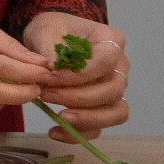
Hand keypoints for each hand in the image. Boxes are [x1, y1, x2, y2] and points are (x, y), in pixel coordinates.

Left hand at [19, 10, 130, 140]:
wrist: (51, 37)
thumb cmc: (52, 30)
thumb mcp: (45, 30)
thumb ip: (48, 48)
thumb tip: (50, 71)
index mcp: (110, 41)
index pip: (107, 61)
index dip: (81, 74)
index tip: (52, 78)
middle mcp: (119, 67)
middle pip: (114, 90)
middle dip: (80, 98)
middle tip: (47, 95)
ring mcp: (113, 89)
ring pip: (116, 112)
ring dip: (87, 119)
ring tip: (59, 118)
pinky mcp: (101, 107)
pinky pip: (100, 127)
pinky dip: (79, 134)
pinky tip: (55, 132)